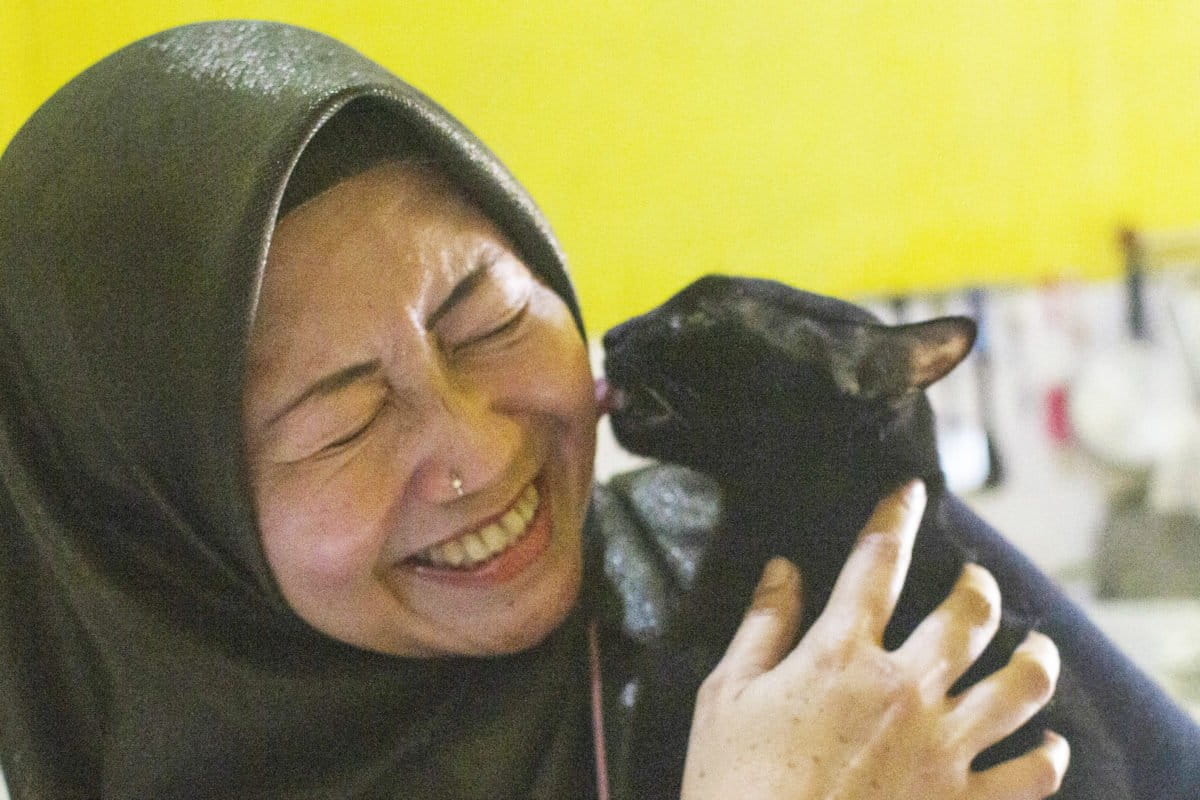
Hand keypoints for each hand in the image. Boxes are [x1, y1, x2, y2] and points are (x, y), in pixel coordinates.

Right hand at [680, 480, 1068, 798]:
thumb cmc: (734, 785)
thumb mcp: (725, 696)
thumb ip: (762, 627)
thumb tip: (783, 569)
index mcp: (841, 656)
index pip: (877, 564)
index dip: (896, 519)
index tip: (910, 493)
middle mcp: (905, 689)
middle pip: (968, 615)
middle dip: (978, 586)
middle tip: (977, 581)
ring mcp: (943, 748)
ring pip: (1020, 686)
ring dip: (1036, 659)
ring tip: (1037, 648)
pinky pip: (1031, 774)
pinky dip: (1047, 755)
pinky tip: (1047, 743)